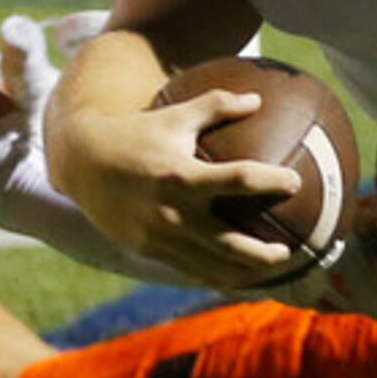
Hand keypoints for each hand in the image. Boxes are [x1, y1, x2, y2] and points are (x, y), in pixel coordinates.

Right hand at [59, 87, 307, 288]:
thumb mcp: (175, 113)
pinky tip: (236, 277)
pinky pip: (189, 269)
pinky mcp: (148, 250)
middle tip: (288, 250)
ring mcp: (160, 236)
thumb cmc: (136, 133)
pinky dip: (215, 275)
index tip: (295, 182)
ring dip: (245, 273)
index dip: (272, 181)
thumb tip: (257, 100)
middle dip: (264, 253)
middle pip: (231, 244)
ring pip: (211, 266)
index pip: (239, 180)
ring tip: (270, 272)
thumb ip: (216, 106)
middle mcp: (172, 212)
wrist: (82, 162)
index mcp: (182, 175)